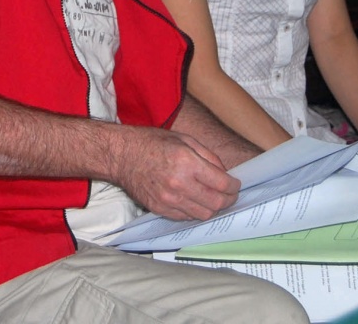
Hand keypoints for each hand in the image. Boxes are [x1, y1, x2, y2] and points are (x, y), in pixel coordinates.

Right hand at [109, 127, 240, 220]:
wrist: (122, 155)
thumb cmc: (152, 143)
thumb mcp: (185, 139)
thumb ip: (208, 157)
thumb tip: (224, 174)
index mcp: (187, 162)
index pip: (222, 183)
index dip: (234, 186)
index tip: (235, 185)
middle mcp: (179, 183)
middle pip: (216, 203)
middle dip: (228, 200)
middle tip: (229, 195)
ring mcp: (168, 199)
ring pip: (202, 214)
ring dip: (212, 208)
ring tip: (213, 199)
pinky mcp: (159, 209)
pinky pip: (186, 217)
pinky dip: (194, 211)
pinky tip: (195, 201)